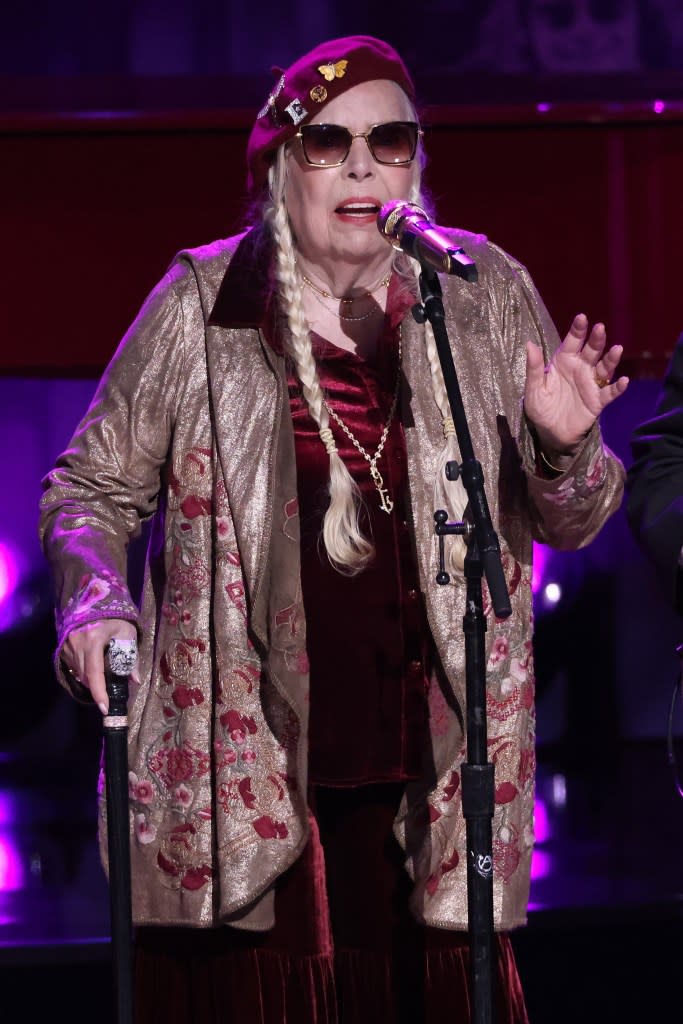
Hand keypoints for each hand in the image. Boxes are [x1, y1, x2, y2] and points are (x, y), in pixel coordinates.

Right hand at [62, 618, 137, 712]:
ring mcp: (66, 645)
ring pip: (78, 673)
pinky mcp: (62, 646)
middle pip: (86, 676)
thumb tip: (135, 680)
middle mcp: (77, 643)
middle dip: (98, 687)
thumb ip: (131, 656)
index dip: (99, 692)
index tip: (104, 708)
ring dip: (91, 679)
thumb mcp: (127, 633)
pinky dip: (83, 671)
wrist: (94, 601)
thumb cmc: (114, 617)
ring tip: (102, 672)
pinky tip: (92, 665)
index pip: (95, 672)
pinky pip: (72, 667)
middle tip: (109, 689)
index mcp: (94, 639)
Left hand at [524, 314, 628, 453]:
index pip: (572, 342)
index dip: (577, 330)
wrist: (549, 433)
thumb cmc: (541, 408)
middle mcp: (580, 369)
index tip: (582, 317)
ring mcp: (591, 384)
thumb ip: (534, 368)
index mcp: (563, 362)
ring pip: (604, 368)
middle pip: (591, 351)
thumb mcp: (533, 388)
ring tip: (617, 349)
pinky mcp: (597, 401)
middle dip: (596, 339)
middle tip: (600, 328)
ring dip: (611, 359)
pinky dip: (617, 387)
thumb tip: (530, 344)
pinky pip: (610, 392)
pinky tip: (623, 381)